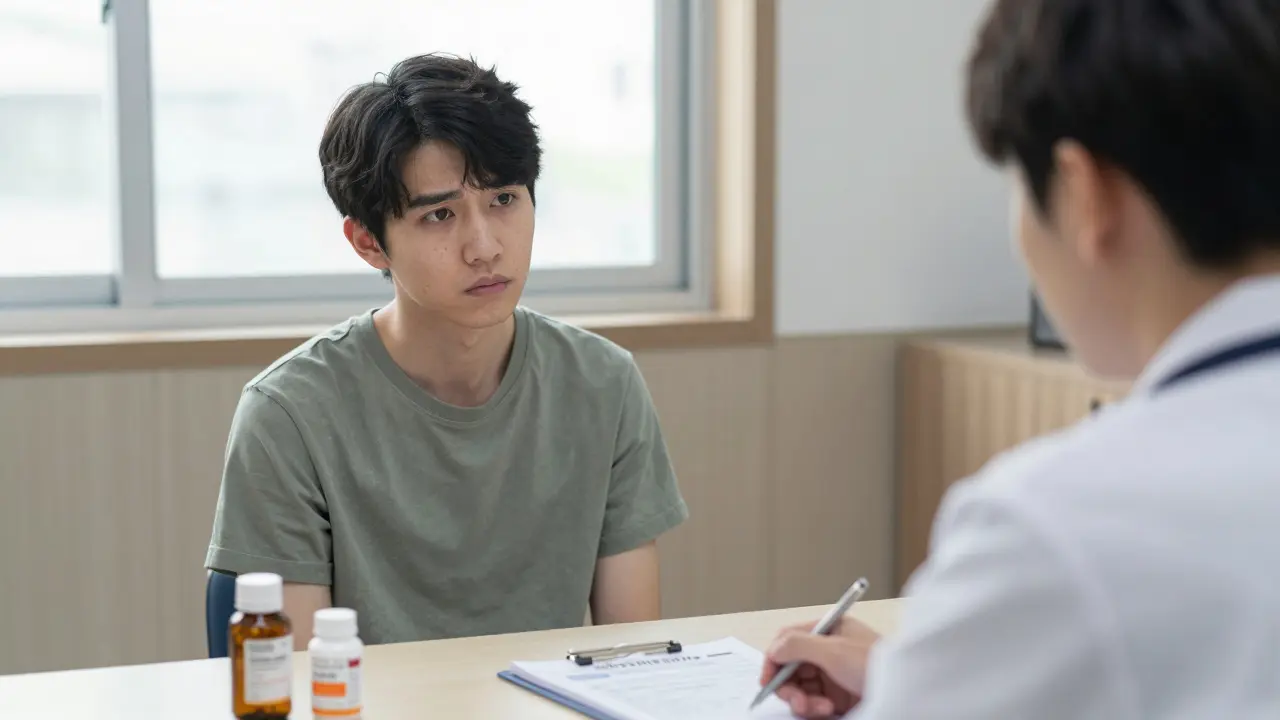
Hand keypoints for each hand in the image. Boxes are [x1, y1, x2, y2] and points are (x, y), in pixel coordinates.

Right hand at [759, 617, 881, 717]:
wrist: (908, 694)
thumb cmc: (878, 666)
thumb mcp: (834, 650)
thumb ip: (798, 645)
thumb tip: (774, 648)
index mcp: (828, 629)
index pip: (788, 639)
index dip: (774, 659)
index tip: (767, 681)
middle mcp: (829, 649)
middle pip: (791, 667)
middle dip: (790, 686)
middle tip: (798, 702)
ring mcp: (834, 673)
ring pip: (801, 687)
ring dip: (804, 700)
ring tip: (819, 709)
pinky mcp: (839, 695)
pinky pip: (814, 702)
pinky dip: (815, 708)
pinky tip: (828, 710)